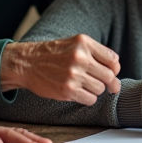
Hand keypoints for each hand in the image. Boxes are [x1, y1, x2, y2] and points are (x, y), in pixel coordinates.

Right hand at [0, 35, 120, 103]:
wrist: (26, 63)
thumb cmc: (52, 54)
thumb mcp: (74, 43)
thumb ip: (94, 52)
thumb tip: (115, 69)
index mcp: (84, 43)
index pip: (113, 59)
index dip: (115, 69)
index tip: (112, 73)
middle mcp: (80, 57)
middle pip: (109, 76)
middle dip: (111, 83)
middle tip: (110, 87)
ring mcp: (73, 74)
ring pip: (100, 89)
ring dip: (96, 90)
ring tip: (85, 86)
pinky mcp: (67, 90)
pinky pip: (90, 99)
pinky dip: (88, 98)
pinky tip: (80, 93)